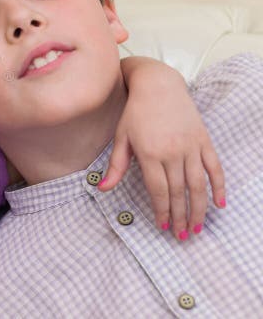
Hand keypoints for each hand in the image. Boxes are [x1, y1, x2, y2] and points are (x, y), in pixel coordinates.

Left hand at [100, 57, 225, 239]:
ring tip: (197, 227)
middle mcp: (172, 151)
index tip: (163, 226)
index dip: (161, 210)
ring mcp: (190, 146)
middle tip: (181, 236)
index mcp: (149, 153)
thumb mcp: (121, 138)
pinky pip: (214, 167)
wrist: (158, 85)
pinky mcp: (203, 140)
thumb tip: (102, 189)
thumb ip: (116, 166)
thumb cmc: (135, 113)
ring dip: (199, 208)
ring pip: (198, 184)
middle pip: (178, 191)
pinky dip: (219, 186)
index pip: (158, 190)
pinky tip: (220, 204)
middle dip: (180, 216)